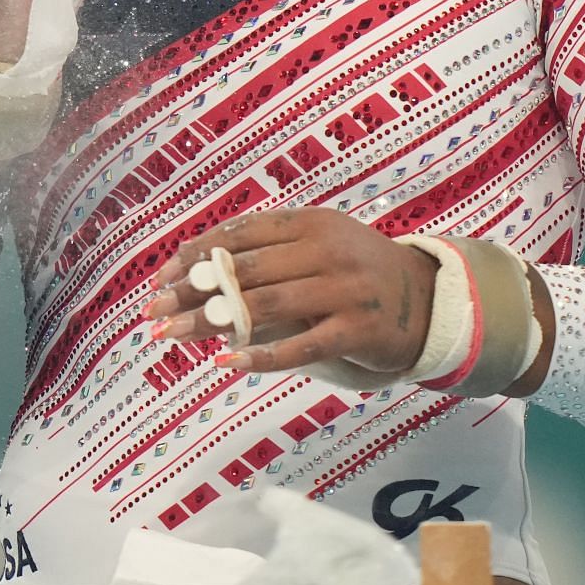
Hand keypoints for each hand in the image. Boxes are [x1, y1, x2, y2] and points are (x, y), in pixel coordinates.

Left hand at [141, 208, 437, 374]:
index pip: (241, 234)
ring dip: (211, 321)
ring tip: (173, 335)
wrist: (430, 301)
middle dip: (192, 291)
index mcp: (311, 223)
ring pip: (264, 305)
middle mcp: (326, 249)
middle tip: (155, 310)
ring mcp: (344, 289)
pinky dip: (260, 354)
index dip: (197, 254)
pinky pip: (300, 346)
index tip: (163, 276)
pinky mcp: (358, 330)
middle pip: (244, 270)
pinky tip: (227, 361)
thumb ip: (272, 255)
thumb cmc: (360, 273)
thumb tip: (201, 277)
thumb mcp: (321, 245)